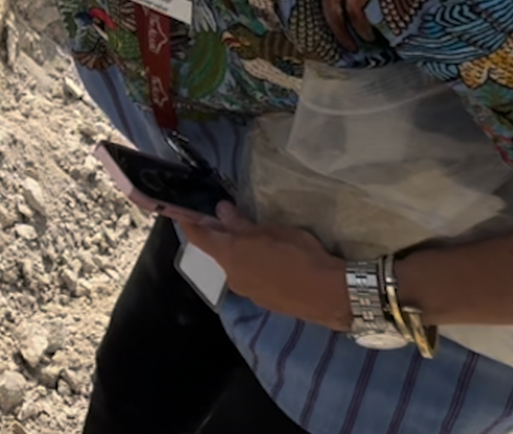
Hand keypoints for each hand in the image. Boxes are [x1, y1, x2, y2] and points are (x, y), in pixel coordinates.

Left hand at [167, 202, 351, 330]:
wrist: (329, 294)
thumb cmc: (297, 254)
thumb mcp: (270, 230)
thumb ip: (241, 223)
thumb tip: (221, 211)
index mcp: (228, 256)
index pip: (197, 237)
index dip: (188, 222)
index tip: (183, 211)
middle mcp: (232, 277)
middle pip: (218, 252)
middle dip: (221, 236)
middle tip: (231, 219)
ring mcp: (248, 293)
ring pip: (236, 267)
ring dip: (240, 253)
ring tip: (258, 240)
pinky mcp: (265, 302)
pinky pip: (253, 279)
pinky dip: (255, 267)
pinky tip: (274, 262)